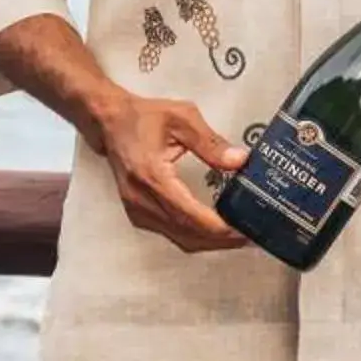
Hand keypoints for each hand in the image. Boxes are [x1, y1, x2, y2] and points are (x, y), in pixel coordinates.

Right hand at [86, 90, 247, 253]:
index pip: (191, 216)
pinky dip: (195, 236)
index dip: (220, 229)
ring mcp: (138, 211)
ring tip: (238, 235)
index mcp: (153, 177)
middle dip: (221, 240)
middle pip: (188, 235)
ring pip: (180, 239)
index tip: (244, 230)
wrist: (110, 122)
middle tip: (250, 235)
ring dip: (210, 242)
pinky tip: (213, 228)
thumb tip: (240, 161)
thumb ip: (211, 143)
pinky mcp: (138, 214)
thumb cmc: (143, 117)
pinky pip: (171, 234)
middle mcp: (143, 200)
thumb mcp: (182, 119)